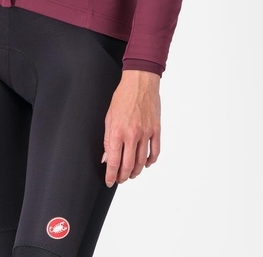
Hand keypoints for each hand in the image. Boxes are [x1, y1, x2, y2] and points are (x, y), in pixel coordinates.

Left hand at [101, 69, 160, 186]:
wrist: (140, 82)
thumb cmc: (123, 97)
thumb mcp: (109, 117)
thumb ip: (108, 139)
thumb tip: (107, 157)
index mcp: (118, 131)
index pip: (114, 161)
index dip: (111, 175)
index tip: (109, 181)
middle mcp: (132, 134)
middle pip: (128, 165)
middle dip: (123, 176)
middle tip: (120, 179)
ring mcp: (146, 133)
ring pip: (141, 161)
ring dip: (135, 171)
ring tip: (131, 174)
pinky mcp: (156, 130)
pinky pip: (155, 151)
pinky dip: (150, 161)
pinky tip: (145, 164)